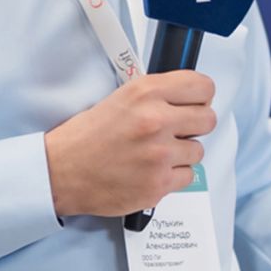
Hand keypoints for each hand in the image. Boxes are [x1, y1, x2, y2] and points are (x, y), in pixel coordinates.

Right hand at [44, 71, 216, 216]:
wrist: (62, 171)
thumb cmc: (86, 136)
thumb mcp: (122, 97)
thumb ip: (157, 94)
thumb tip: (189, 97)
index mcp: (146, 92)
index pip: (203, 87)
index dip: (200, 96)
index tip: (195, 103)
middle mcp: (156, 120)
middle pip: (208, 119)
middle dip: (195, 125)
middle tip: (177, 130)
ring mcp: (159, 154)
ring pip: (198, 150)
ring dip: (182, 153)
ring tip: (156, 153)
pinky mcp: (159, 183)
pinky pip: (188, 176)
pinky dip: (173, 175)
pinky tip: (152, 170)